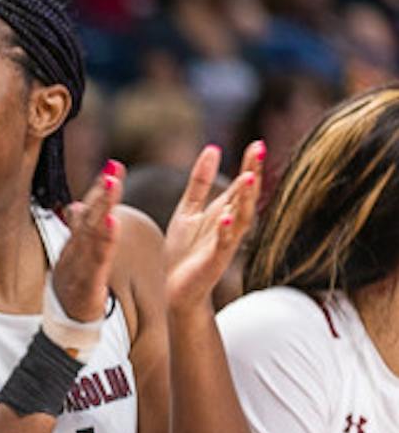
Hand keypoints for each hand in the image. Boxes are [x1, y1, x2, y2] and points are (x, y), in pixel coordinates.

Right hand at [53, 160, 122, 323]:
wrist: (66, 324)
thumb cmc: (74, 289)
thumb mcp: (78, 258)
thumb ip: (80, 231)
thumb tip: (76, 205)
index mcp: (76, 244)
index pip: (89, 212)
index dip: (99, 190)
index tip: (113, 165)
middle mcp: (75, 251)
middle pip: (90, 218)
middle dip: (102, 192)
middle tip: (114, 168)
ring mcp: (79, 267)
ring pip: (92, 234)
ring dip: (103, 207)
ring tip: (113, 184)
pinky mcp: (87, 285)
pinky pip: (97, 260)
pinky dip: (105, 241)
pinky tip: (114, 222)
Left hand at [163, 142, 262, 312]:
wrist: (174, 288)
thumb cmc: (184, 251)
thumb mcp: (188, 209)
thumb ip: (200, 182)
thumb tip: (213, 148)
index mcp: (223, 211)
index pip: (240, 184)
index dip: (249, 165)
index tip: (257, 143)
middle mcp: (229, 225)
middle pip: (245, 197)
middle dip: (252, 174)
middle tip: (259, 150)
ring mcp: (224, 243)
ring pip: (240, 218)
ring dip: (244, 199)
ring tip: (248, 177)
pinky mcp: (213, 261)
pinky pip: (223, 245)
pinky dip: (225, 232)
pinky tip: (225, 218)